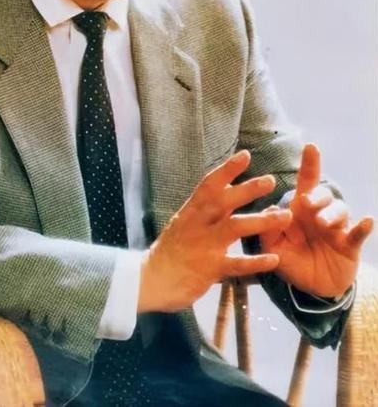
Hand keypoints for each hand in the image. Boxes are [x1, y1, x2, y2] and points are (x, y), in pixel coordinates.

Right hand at [138, 150, 291, 313]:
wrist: (149, 281)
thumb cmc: (169, 252)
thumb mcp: (182, 223)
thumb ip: (202, 210)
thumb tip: (221, 189)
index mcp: (191, 211)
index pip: (209, 184)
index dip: (227, 169)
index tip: (245, 155)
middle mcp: (198, 223)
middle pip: (224, 200)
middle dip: (248, 189)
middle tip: (271, 180)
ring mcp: (203, 245)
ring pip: (235, 228)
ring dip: (261, 221)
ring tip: (285, 217)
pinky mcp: (209, 268)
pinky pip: (237, 264)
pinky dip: (256, 261)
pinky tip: (274, 259)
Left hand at [259, 144, 373, 297]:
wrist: (312, 289)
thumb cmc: (291, 261)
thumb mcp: (273, 248)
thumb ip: (268, 230)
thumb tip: (272, 210)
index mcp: (300, 210)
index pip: (305, 182)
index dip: (310, 164)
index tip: (311, 146)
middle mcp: (319, 213)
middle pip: (322, 194)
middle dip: (316, 195)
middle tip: (306, 203)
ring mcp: (336, 228)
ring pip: (339, 210)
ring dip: (331, 214)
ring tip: (323, 224)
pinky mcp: (349, 245)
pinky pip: (358, 233)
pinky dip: (363, 227)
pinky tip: (367, 221)